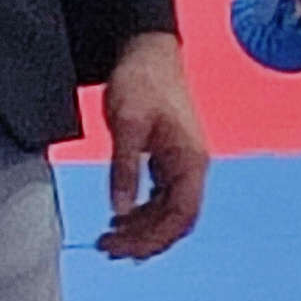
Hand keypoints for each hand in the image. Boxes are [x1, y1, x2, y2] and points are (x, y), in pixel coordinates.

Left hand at [96, 33, 209, 258]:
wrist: (147, 50)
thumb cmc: (143, 81)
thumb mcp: (128, 124)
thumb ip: (124, 169)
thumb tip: (119, 210)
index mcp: (191, 160)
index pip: (181, 215)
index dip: (155, 238)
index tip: (124, 250)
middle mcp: (192, 167)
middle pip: (177, 220)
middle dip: (145, 240)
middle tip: (108, 250)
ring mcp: (181, 164)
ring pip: (168, 212)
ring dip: (142, 230)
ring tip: (109, 239)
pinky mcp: (168, 159)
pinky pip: (161, 198)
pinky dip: (142, 213)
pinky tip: (120, 218)